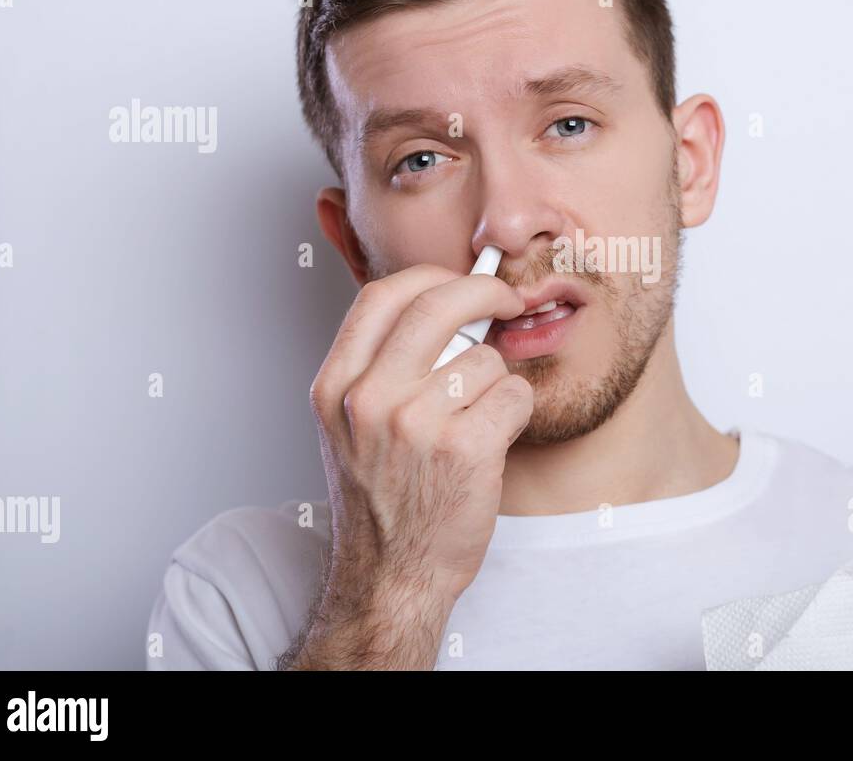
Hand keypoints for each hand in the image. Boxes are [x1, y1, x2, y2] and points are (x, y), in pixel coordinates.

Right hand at [282, 263, 531, 669]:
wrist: (391, 577)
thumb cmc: (380, 500)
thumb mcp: (348, 426)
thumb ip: (377, 366)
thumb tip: (435, 302)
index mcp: (336, 387)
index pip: (383, 295)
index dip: (430, 276)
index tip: (458, 281)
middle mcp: (369, 399)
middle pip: (440, 302)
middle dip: (485, 291)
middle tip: (506, 300)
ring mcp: (417, 424)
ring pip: (486, 357)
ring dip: (496, 383)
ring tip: (476, 421)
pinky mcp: (465, 449)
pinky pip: (514, 394)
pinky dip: (516, 412)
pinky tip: (493, 440)